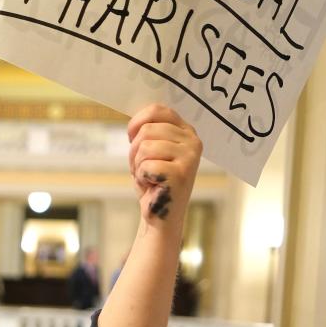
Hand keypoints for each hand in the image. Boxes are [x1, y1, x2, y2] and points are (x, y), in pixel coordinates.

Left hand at [127, 104, 201, 227]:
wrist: (160, 216)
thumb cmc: (153, 182)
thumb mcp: (150, 150)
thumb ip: (148, 130)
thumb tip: (136, 119)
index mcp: (187, 131)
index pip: (158, 110)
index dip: (137, 123)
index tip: (132, 138)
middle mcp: (193, 141)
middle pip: (147, 130)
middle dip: (135, 152)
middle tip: (143, 168)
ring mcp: (189, 157)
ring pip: (144, 147)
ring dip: (137, 166)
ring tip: (149, 177)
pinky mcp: (181, 174)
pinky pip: (145, 166)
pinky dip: (141, 178)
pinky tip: (152, 186)